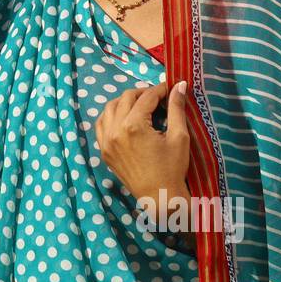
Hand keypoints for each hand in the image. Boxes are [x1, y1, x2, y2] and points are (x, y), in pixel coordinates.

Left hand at [95, 81, 191, 221]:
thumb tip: (179, 85)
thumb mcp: (179, 136)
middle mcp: (115, 130)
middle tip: (157, 97)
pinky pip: (101, 125)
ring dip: (124, 102)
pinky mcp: (104, 151)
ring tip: (140, 105)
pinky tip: (123, 118)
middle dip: (142, 93)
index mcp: (134, 126)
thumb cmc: (173, 168)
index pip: (146, 98)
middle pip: (125, 98)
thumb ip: (176, 108)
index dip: (159, 90)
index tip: (169, 88)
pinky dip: (111, 116)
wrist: (159, 197)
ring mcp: (106, 141)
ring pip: (109, 108)